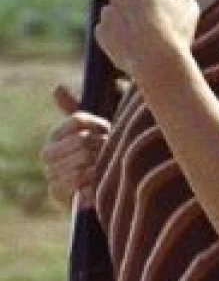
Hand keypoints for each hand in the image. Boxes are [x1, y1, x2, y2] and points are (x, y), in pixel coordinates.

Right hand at [41, 84, 109, 208]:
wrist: (100, 188)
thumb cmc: (98, 152)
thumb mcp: (94, 129)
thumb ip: (76, 109)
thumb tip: (56, 88)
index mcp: (56, 135)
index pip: (79, 121)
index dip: (98, 126)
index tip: (106, 132)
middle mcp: (47, 153)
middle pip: (82, 141)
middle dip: (102, 146)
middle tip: (110, 152)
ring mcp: (50, 173)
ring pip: (81, 161)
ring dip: (100, 164)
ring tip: (106, 166)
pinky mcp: (56, 193)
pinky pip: (78, 183)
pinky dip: (93, 182)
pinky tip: (98, 183)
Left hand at [95, 0, 198, 82]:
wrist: (158, 62)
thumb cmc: (175, 32)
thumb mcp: (190, 9)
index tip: (158, 5)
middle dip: (135, 6)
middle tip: (151, 25)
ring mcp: (107, 13)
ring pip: (114, 14)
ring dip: (124, 22)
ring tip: (142, 39)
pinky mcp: (100, 33)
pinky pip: (107, 33)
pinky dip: (117, 38)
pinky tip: (133, 47)